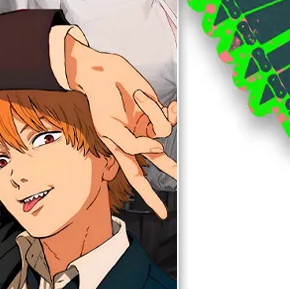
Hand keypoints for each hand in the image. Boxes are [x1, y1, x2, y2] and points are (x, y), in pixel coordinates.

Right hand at [55, 29, 177, 217]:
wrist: (103, 74)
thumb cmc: (100, 103)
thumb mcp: (109, 129)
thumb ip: (133, 144)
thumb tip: (159, 148)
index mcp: (122, 150)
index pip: (138, 179)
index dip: (150, 197)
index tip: (163, 215)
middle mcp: (138, 140)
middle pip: (161, 162)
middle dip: (174, 168)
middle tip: (188, 179)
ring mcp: (149, 125)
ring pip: (164, 130)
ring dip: (153, 112)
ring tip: (137, 99)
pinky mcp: (157, 110)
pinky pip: (168, 115)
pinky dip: (159, 106)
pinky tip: (145, 96)